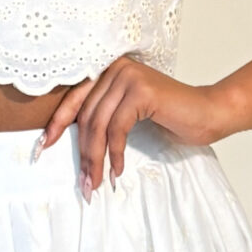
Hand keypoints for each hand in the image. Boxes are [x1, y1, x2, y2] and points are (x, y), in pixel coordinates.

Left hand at [38, 59, 231, 191]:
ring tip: (96, 183)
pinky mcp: (141, 91)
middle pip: (85, 116)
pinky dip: (115, 154)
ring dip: (95, 159)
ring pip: (98, 125)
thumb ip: (102, 117)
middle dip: (82, 153)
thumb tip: (69, 143)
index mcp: (107, 70)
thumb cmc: (171, 117)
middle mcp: (115, 67)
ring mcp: (128, 76)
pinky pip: (117, 129)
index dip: (56, 125)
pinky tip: (118, 171)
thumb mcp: (127, 115)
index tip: (42, 149)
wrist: (209, 113)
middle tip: (82, 183)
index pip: (73, 99)